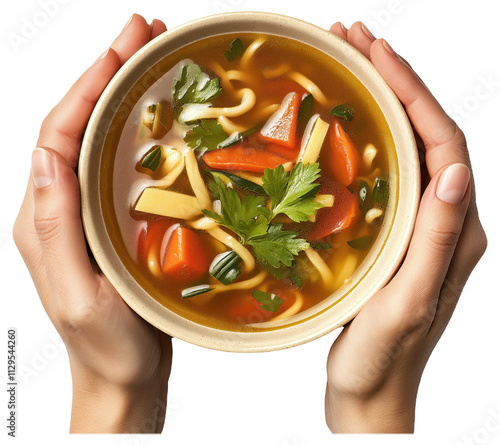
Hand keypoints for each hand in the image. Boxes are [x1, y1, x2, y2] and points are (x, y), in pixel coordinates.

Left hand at [13, 15, 171, 433]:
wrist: (123, 375)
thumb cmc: (107, 347)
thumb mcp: (78, 295)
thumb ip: (54, 231)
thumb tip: (44, 162)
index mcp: (46, 218)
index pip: (59, 136)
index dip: (87, 86)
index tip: (119, 48)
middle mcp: (62, 207)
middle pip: (80, 125)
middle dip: (108, 73)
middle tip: (144, 33)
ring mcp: (89, 212)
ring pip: (102, 139)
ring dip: (125, 94)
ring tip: (154, 59)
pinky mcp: (114, 220)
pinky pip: (124, 165)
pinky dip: (141, 131)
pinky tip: (164, 116)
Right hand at [324, 22, 486, 432]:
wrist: (371, 389)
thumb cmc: (385, 355)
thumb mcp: (410, 300)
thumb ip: (438, 239)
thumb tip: (454, 172)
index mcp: (456, 230)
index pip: (442, 142)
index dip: (412, 91)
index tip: (376, 51)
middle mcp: (444, 219)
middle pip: (424, 133)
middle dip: (393, 80)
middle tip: (352, 40)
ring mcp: (418, 224)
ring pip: (404, 148)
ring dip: (379, 103)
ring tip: (346, 66)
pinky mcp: (394, 232)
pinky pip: (384, 173)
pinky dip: (366, 139)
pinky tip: (341, 126)